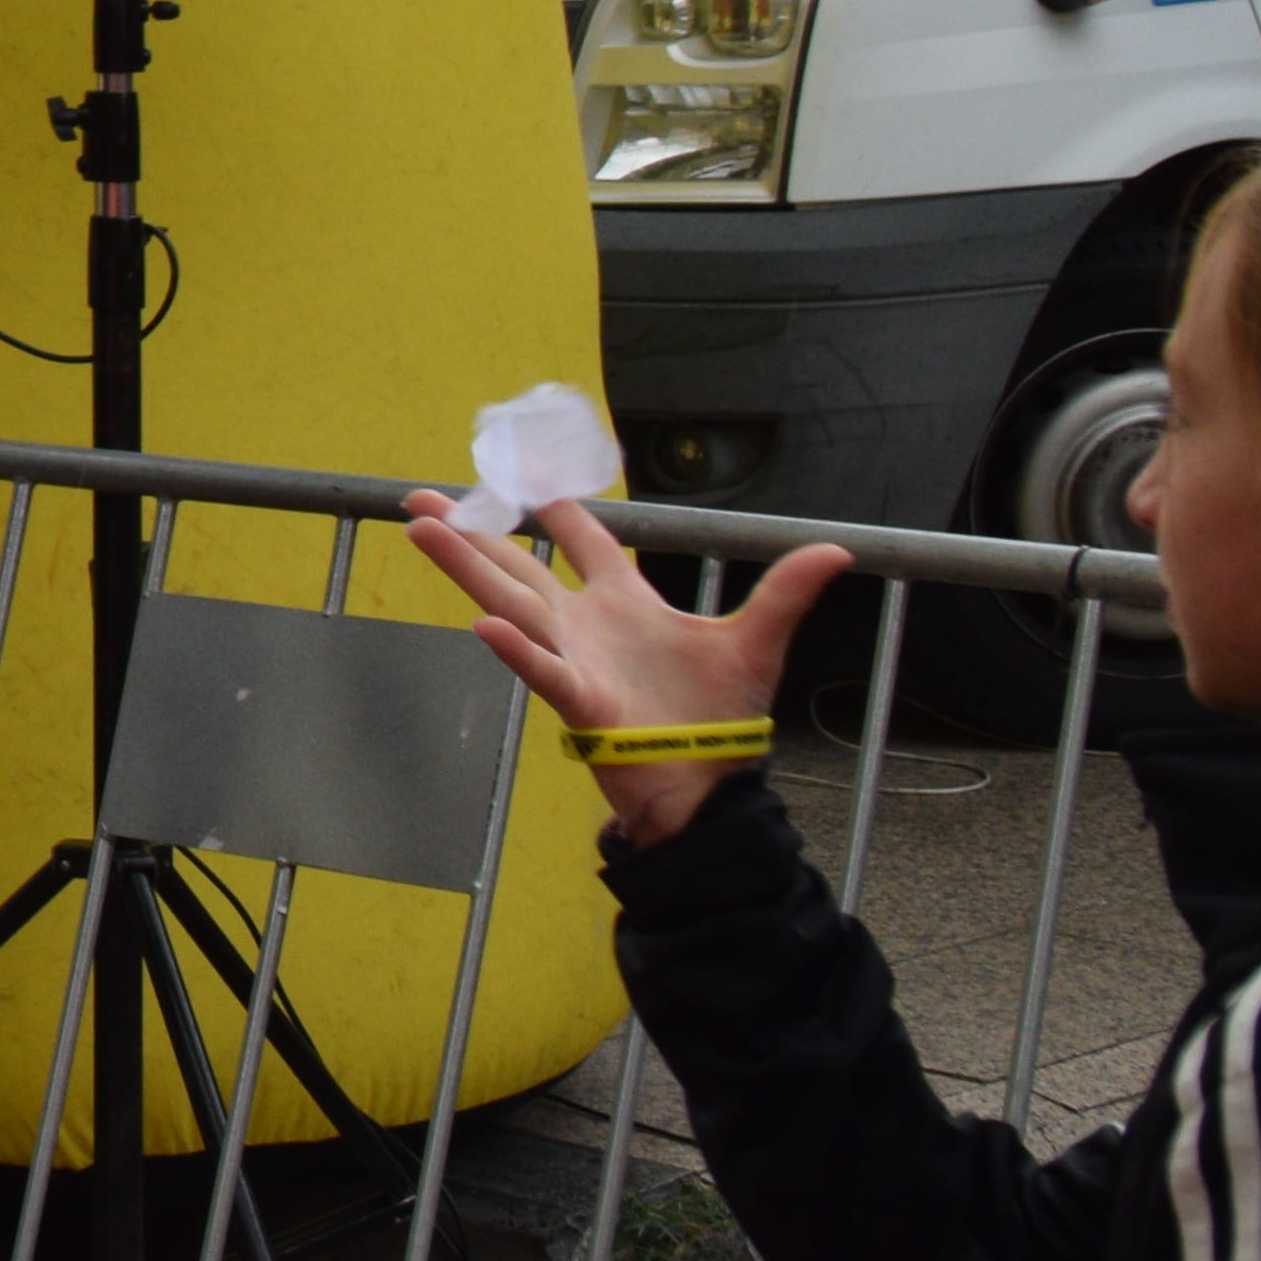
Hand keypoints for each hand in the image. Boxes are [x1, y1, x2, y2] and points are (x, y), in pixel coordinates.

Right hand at [399, 493, 848, 843]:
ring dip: (465, 565)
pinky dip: (515, 651)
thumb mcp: (756, 642)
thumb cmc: (720, 717)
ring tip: (422, 528)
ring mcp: (575, 658)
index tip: (525, 473)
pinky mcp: (580, 700)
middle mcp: (586, 624)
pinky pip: (542, 670)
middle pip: (518, 565)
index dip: (557, 507)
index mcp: (623, 603)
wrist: (709, 787)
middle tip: (421, 498)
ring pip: (509, 603)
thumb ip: (785, 592)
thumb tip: (839, 551)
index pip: (584, 542)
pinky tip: (481, 627)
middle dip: (470, 531)